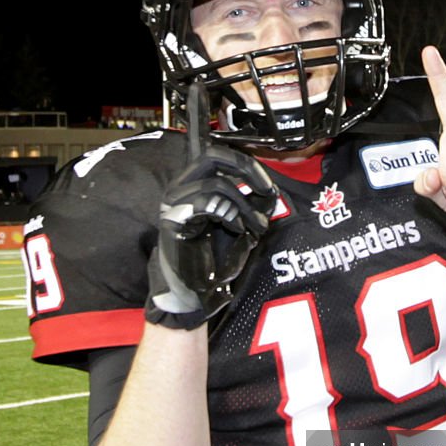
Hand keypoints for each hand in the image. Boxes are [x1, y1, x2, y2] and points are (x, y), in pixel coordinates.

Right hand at [148, 142, 276, 323]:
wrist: (194, 290)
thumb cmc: (214, 258)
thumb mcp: (242, 226)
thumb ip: (254, 206)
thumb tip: (271, 192)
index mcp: (195, 185)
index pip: (218, 155)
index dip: (247, 163)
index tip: (268, 186)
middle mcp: (181, 188)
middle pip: (213, 156)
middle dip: (246, 170)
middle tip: (266, 191)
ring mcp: (175, 203)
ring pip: (217, 185)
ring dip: (245, 207)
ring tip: (254, 228)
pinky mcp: (174, 220)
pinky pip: (205, 204)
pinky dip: (229, 215)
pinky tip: (236, 230)